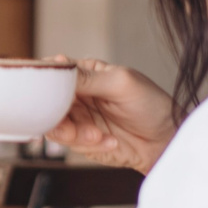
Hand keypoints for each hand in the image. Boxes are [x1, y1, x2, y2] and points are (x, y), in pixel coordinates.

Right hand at [47, 60, 175, 174]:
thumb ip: (87, 77)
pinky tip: (109, 141)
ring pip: (54, 126)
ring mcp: (76, 119)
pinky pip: (69, 144)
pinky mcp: (80, 141)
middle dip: (57, 115)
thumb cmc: (151, 105)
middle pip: (45, 102)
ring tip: (97, 135)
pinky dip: (88, 144)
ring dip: (74, 133)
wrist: (165, 141)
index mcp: (84, 74)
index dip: (43, 81)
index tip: (45, 92)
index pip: (52, 72)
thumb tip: (56, 63)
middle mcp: (76, 96)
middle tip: (70, 125)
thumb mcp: (121, 83)